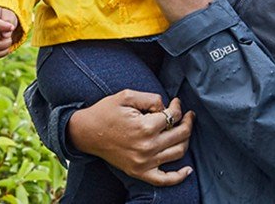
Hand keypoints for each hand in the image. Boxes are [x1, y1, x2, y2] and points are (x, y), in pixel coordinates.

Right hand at [0, 6, 23, 57]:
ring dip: (5, 44)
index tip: (12, 27)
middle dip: (5, 36)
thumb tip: (5, 35)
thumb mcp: (8, 13)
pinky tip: (7, 47)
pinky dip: (3, 52)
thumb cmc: (3, 16)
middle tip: (10, 33)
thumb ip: (8, 21)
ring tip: (9, 39)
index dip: (3, 26)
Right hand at [67, 90, 193, 185]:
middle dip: (187, 121)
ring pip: (178, 152)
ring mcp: (144, 162)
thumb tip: (167, 107)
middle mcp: (147, 147)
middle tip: (187, 114)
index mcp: (144, 127)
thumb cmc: (106, 112)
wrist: (87, 132)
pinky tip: (188, 169)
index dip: (178, 107)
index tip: (175, 103)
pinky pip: (165, 179)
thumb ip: (151, 98)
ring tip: (185, 129)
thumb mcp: (127, 96)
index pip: (173, 116)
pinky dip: (179, 176)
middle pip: (181, 134)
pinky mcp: (139, 172)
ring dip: (186, 139)